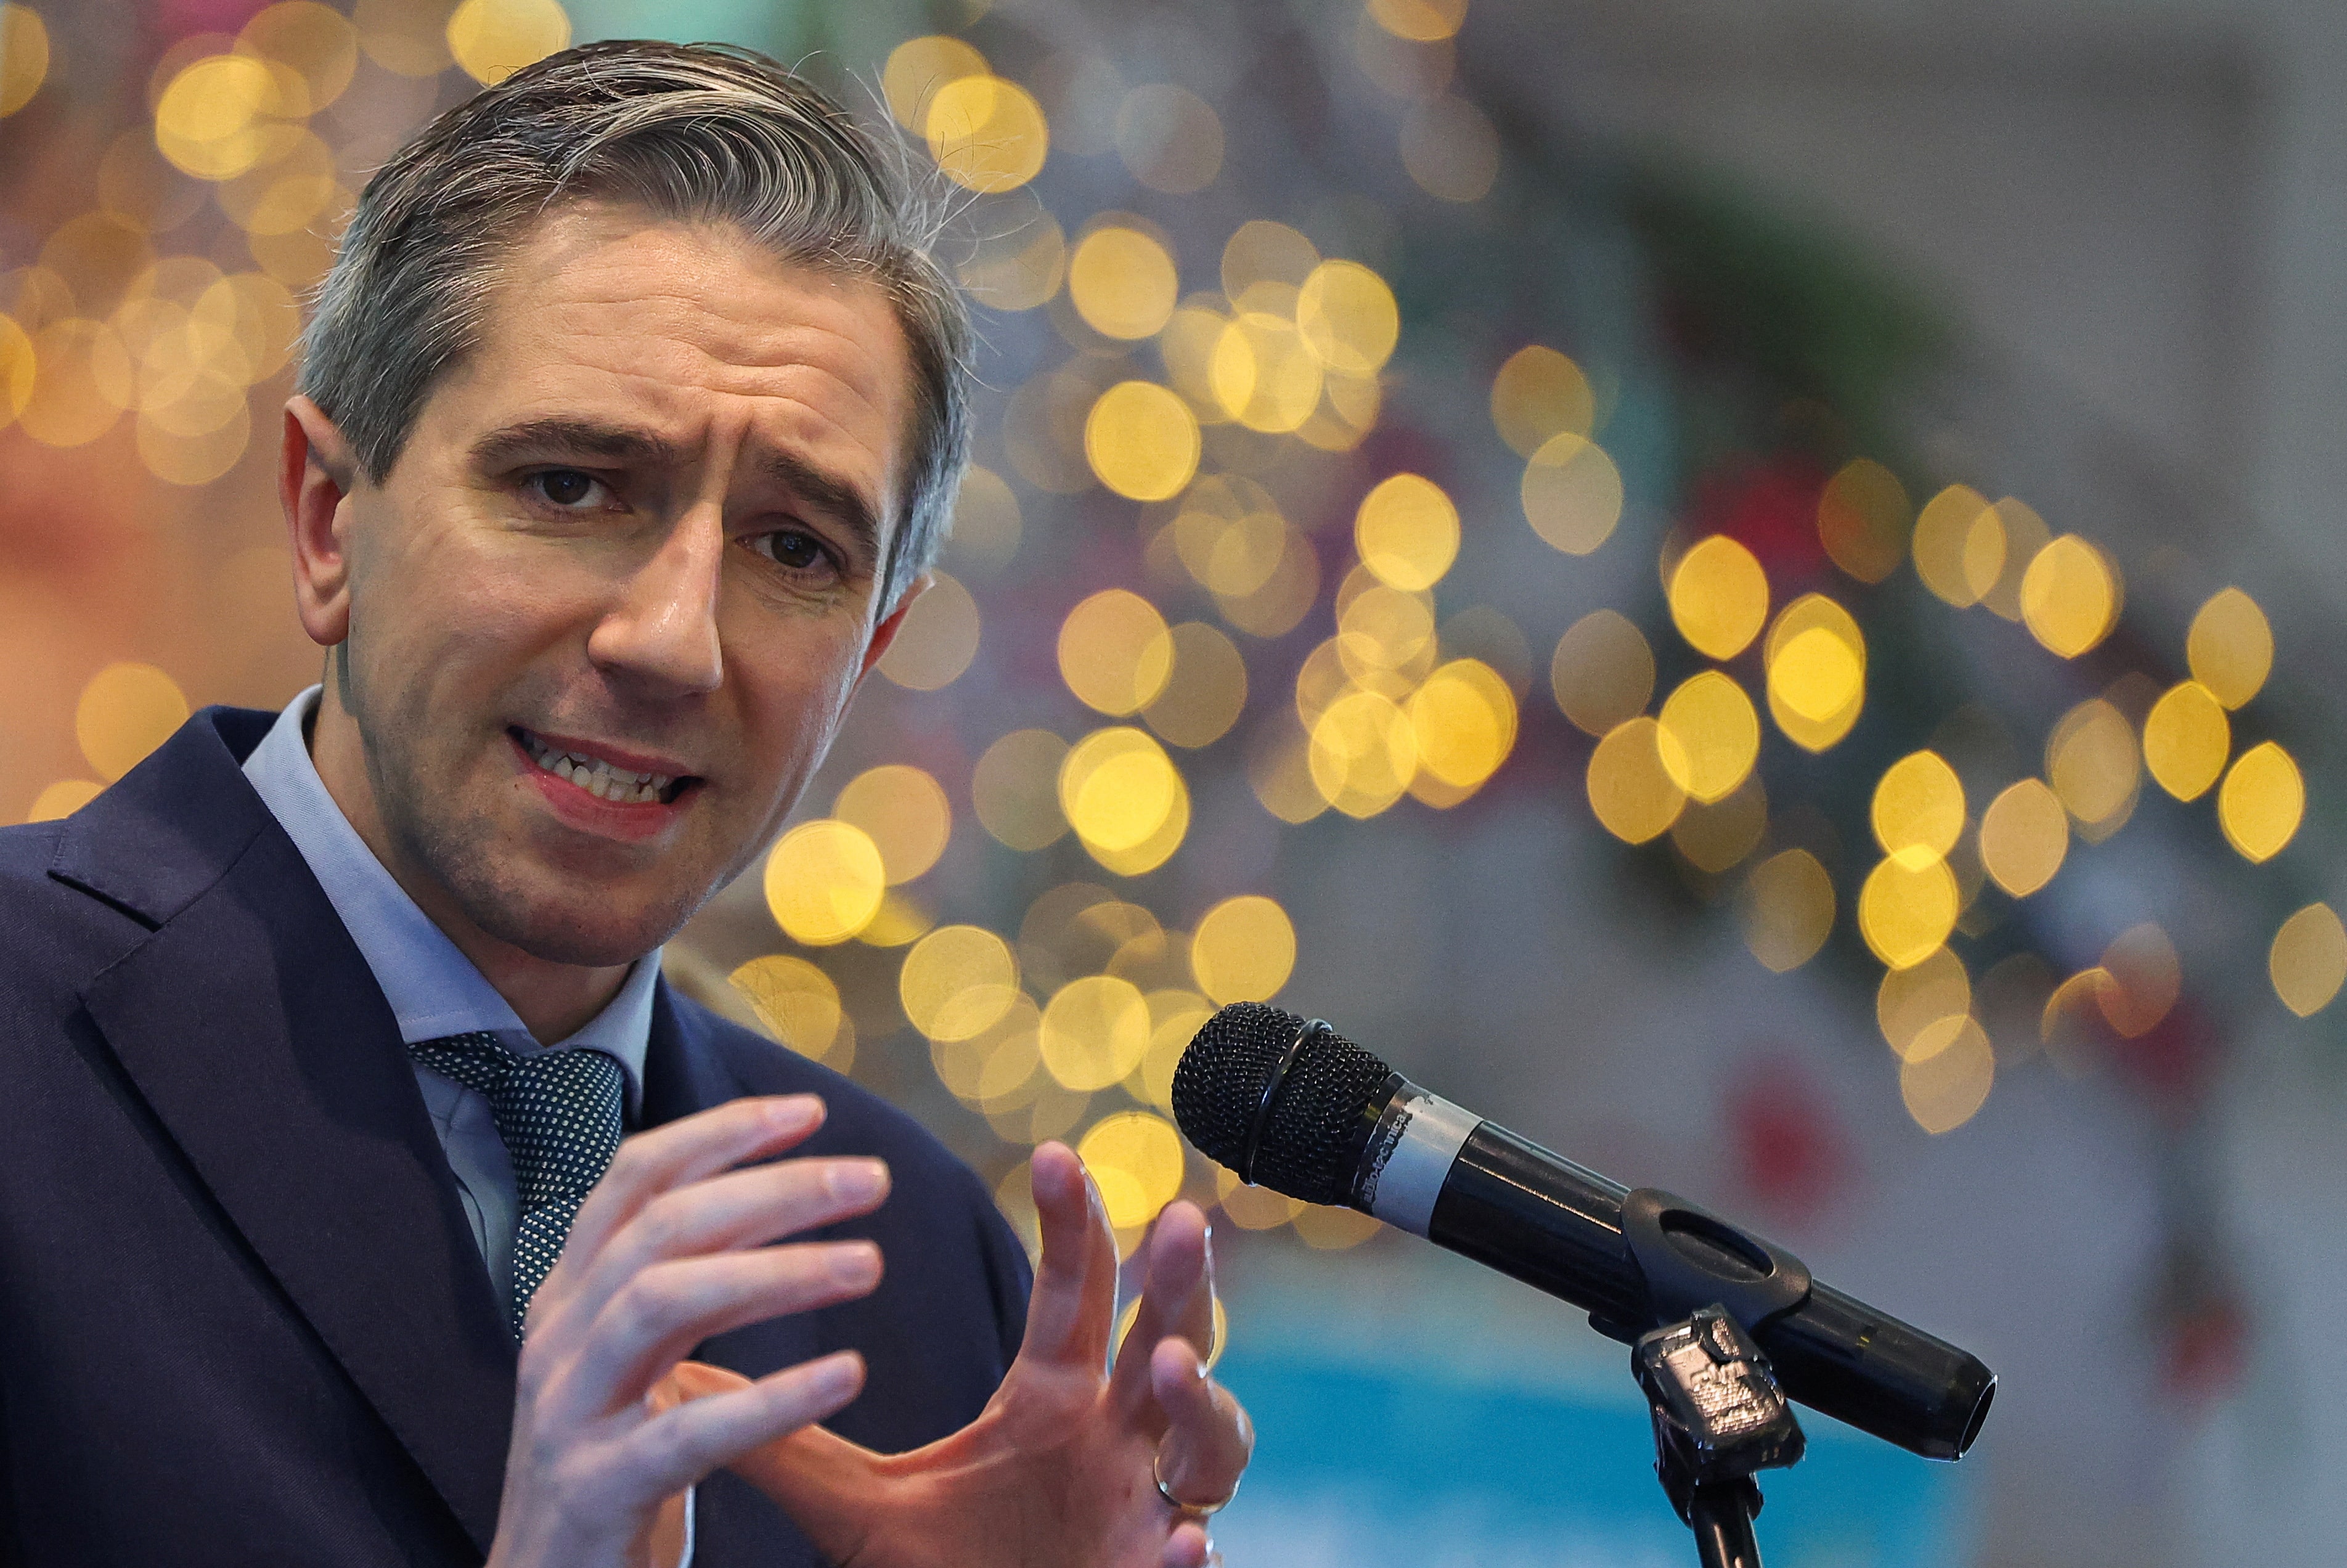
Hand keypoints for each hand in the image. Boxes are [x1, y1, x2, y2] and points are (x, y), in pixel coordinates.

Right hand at [486, 1095, 891, 1567]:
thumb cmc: (609, 1466)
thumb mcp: (634, 1360)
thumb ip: (683, 1284)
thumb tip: (769, 1198)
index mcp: (571, 1296)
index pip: (635, 1178)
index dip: (719, 1133)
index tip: (809, 1111)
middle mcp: (559, 1337)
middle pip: (660, 1226)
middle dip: (769, 1189)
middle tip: (870, 1179)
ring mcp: (567, 1412)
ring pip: (662, 1302)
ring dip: (775, 1273)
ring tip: (870, 1263)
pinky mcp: (594, 1489)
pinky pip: (685, 1433)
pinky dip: (771, 1399)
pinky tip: (847, 1374)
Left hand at [669, 1141, 1253, 1567]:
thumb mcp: (857, 1510)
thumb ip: (788, 1444)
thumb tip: (680, 1375)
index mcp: (1053, 1398)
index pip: (1076, 1289)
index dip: (1076, 1222)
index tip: (1054, 1153)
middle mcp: (1116, 1437)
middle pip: (1174, 1335)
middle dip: (1181, 1279)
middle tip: (1178, 1216)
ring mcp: (1148, 1506)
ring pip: (1212, 1441)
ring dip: (1200, 1402)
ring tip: (1169, 1371)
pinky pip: (1192, 1558)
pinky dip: (1192, 1551)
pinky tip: (1183, 1545)